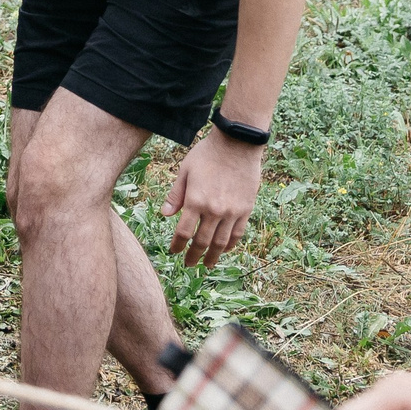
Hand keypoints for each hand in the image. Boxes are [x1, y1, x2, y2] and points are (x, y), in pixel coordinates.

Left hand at [164, 127, 264, 266]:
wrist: (237, 145)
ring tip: (206, 264)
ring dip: (212, 256)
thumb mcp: (185, 171)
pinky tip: (224, 249)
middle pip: (202, 241)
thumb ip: (175, 195)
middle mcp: (214, 211)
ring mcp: (232, 212)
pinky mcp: (246, 210)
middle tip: (189, 265)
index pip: (184, 232)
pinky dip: (230, 245)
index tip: (174, 252)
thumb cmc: (207, 154)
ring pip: (221, 242)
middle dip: (194, 256)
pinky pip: (238, 234)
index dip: (178, 245)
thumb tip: (164, 215)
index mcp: (195, 201)